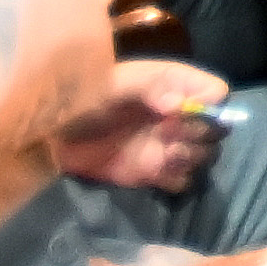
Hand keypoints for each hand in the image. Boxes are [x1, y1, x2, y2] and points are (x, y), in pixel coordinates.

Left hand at [52, 58, 231, 192]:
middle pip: (217, 128)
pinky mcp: (154, 173)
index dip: (209, 105)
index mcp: (174, 86)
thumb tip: (181, 106)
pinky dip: (177, 179)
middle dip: (201, 135)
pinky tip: (156, 173)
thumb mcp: (113, 83)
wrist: (49, 136)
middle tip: (170, 137)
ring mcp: (168, 146)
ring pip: (205, 156)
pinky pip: (183, 181)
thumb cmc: (80, 100)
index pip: (216, 92)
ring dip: (192, 157)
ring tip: (164, 156)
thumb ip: (150, 87)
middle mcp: (178, 116)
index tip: (180, 114)